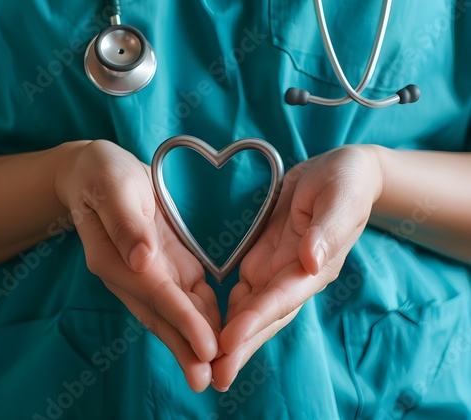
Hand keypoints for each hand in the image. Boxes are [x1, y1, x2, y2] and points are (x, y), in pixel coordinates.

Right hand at [54, 140, 220, 391]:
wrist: (99, 173)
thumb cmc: (103, 175)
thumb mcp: (113, 188)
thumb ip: (125, 223)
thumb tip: (141, 260)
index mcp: (115, 258)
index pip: (154, 293)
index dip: (180, 318)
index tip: (205, 346)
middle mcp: (132, 273)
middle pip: (163, 313)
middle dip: (186, 345)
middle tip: (210, 378)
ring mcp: (151, 271)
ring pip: (176, 309)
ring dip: (195, 338)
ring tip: (217, 367)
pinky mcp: (168, 262)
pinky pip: (187, 292)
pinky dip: (202, 314)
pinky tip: (219, 330)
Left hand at [211, 145, 383, 390]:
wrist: (337, 174)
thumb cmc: (346, 184)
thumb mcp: (341, 200)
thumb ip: (328, 230)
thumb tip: (311, 261)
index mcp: (316, 268)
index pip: (282, 299)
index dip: (257, 321)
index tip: (229, 344)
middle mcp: (295, 276)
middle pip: (265, 316)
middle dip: (241, 346)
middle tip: (214, 376)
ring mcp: (278, 269)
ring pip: (251, 310)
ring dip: (231, 338)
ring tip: (206, 363)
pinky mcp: (264, 258)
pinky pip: (244, 291)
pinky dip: (228, 313)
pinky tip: (209, 327)